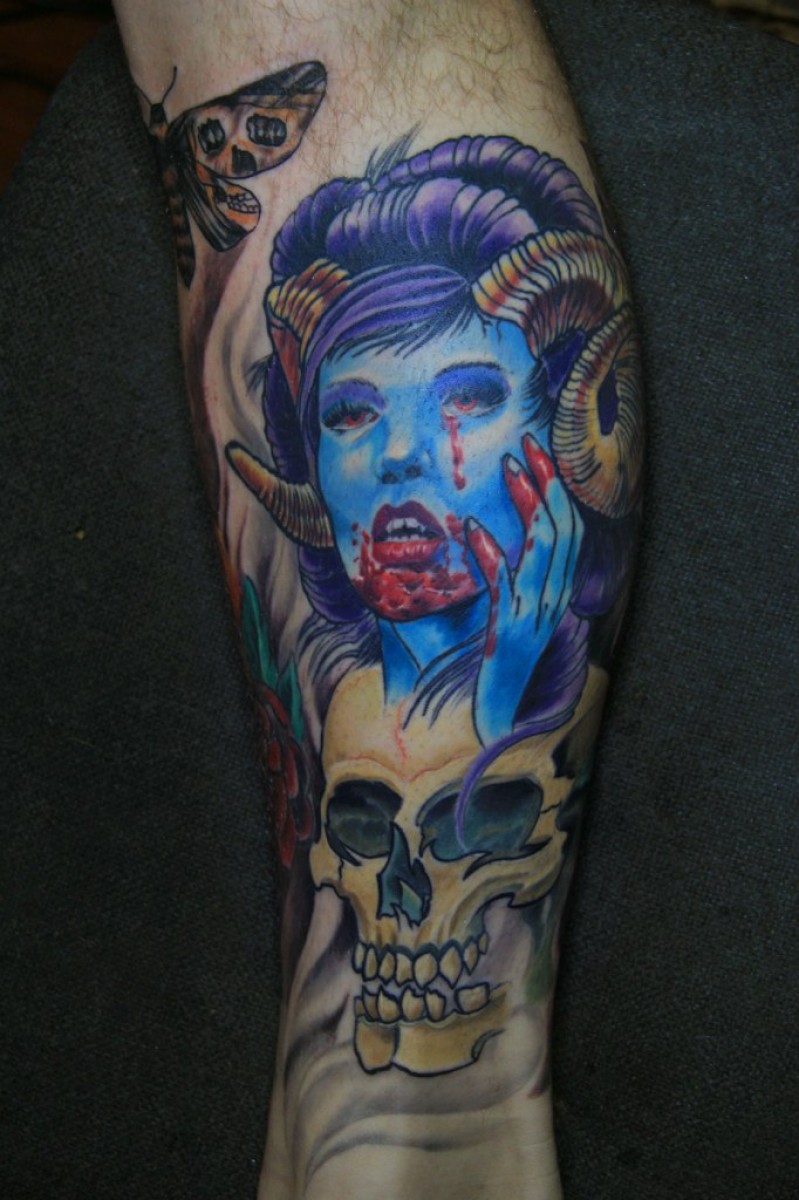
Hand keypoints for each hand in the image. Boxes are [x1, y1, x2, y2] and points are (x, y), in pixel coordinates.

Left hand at [466, 434, 582, 746]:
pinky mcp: (508, 632)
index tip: (538, 449)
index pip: (571, 528)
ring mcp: (534, 616)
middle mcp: (555, 599)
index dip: (558, 487)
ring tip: (508, 468)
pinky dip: (492, 554)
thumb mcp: (513, 608)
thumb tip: (489, 527)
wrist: (496, 717)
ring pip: (544, 550)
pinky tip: (475, 528)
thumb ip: (513, 571)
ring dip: (527, 504)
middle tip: (526, 444)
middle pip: (563, 530)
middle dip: (548, 482)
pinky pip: (505, 586)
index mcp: (560, 591)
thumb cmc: (499, 657)